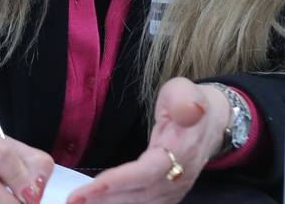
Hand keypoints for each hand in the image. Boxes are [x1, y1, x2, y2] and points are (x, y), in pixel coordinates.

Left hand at [68, 77, 230, 203]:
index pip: (147, 172)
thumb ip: (184, 99)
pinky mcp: (166, 196)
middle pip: (138, 195)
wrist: (211, 122)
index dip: (119, 182)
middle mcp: (177, 177)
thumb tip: (190, 109)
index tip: (92, 187)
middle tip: (73, 201)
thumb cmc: (190, 102)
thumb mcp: (186, 91)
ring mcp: (173, 190)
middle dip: (104, 200)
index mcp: (180, 151)